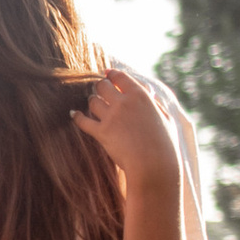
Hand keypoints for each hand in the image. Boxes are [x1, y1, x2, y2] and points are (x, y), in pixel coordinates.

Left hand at [78, 65, 178, 193]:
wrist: (154, 165)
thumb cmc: (164, 144)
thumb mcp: (166, 119)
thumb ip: (156, 104)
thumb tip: (150, 94)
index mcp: (141, 96)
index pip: (120, 77)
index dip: (112, 74)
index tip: (107, 74)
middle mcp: (123, 102)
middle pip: (102, 86)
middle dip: (100, 87)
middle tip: (100, 90)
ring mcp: (111, 117)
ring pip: (92, 101)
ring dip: (92, 101)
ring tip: (94, 103)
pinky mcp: (101, 132)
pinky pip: (82, 121)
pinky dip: (76, 116)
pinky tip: (73, 114)